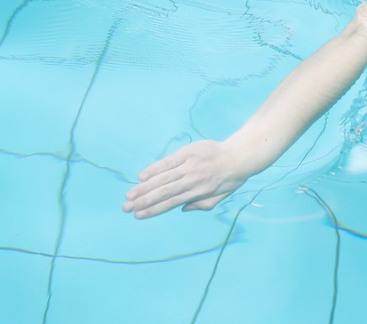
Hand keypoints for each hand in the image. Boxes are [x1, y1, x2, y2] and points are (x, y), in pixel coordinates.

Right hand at [123, 140, 247, 218]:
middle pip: (164, 192)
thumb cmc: (230, 179)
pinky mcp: (189, 151)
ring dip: (144, 187)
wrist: (240, 155)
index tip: (138, 215)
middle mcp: (192, 180)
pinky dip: (155, 168)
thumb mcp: (220, 197)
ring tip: (129, 195)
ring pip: (163, 178)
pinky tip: (142, 176)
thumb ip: (201, 205)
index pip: (172, 203)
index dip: (154, 210)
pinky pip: (168, 161)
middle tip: (126, 207)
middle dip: (143, 201)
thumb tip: (182, 208)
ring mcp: (190, 165)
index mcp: (199, 193)